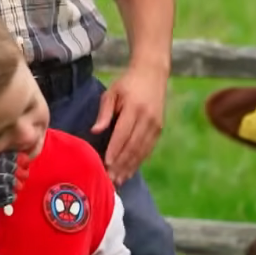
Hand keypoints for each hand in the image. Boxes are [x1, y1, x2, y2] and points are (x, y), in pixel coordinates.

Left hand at [90, 64, 166, 184]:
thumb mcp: (112, 92)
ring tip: (119, 180)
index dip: (115, 150)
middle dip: (121, 164)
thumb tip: (96, 131)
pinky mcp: (159, 130)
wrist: (152, 74)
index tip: (106, 164)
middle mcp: (147, 119)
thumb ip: (104, 112)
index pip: (123, 133)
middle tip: (110, 180)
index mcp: (134, 108)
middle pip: (133, 146)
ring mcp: (156, 125)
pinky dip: (138, 162)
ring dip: (130, 167)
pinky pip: (148, 149)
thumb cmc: (127, 83)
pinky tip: (130, 171)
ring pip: (142, 151)